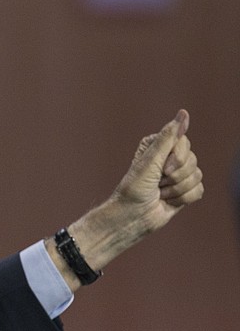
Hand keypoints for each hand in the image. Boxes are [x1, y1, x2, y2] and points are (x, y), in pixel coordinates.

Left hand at [110, 109, 203, 234]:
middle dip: (175, 176)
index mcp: (158, 146)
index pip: (184, 142)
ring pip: (197, 176)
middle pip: (193, 160)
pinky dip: (183, 198)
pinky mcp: (184, 190)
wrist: (131, 217)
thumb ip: (168, 137)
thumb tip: (184, 113)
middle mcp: (169, 158)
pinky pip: (199, 190)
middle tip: (157, 184)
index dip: (177, 158)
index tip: (162, 169)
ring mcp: (177, 175)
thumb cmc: (134, 189)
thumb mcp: (150, 161)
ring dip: (176, 189)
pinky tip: (167, 201)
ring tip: (159, 193)